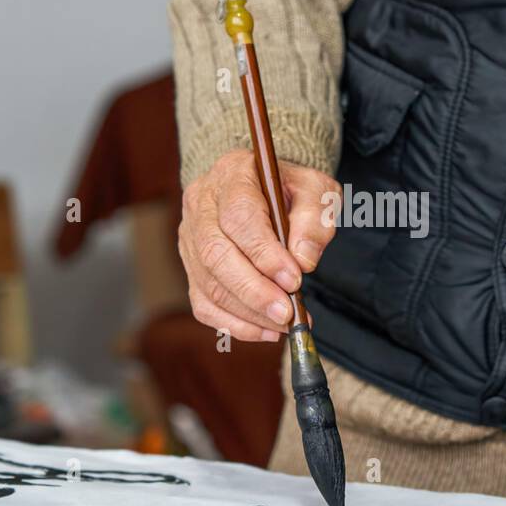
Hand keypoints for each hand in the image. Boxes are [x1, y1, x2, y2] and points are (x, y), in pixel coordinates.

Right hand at [179, 148, 340, 341]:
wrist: (263, 190)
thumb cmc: (290, 190)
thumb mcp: (315, 189)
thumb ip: (315, 218)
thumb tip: (304, 260)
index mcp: (231, 174)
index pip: (238, 217)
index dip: (265, 253)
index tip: (294, 279)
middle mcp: (201, 204)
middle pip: (215, 254)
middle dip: (253, 290)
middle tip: (287, 312)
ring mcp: (190, 237)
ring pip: (208, 283)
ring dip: (248, 312)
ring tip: (285, 323)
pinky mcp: (191, 267)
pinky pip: (204, 304)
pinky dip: (234, 324)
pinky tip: (266, 330)